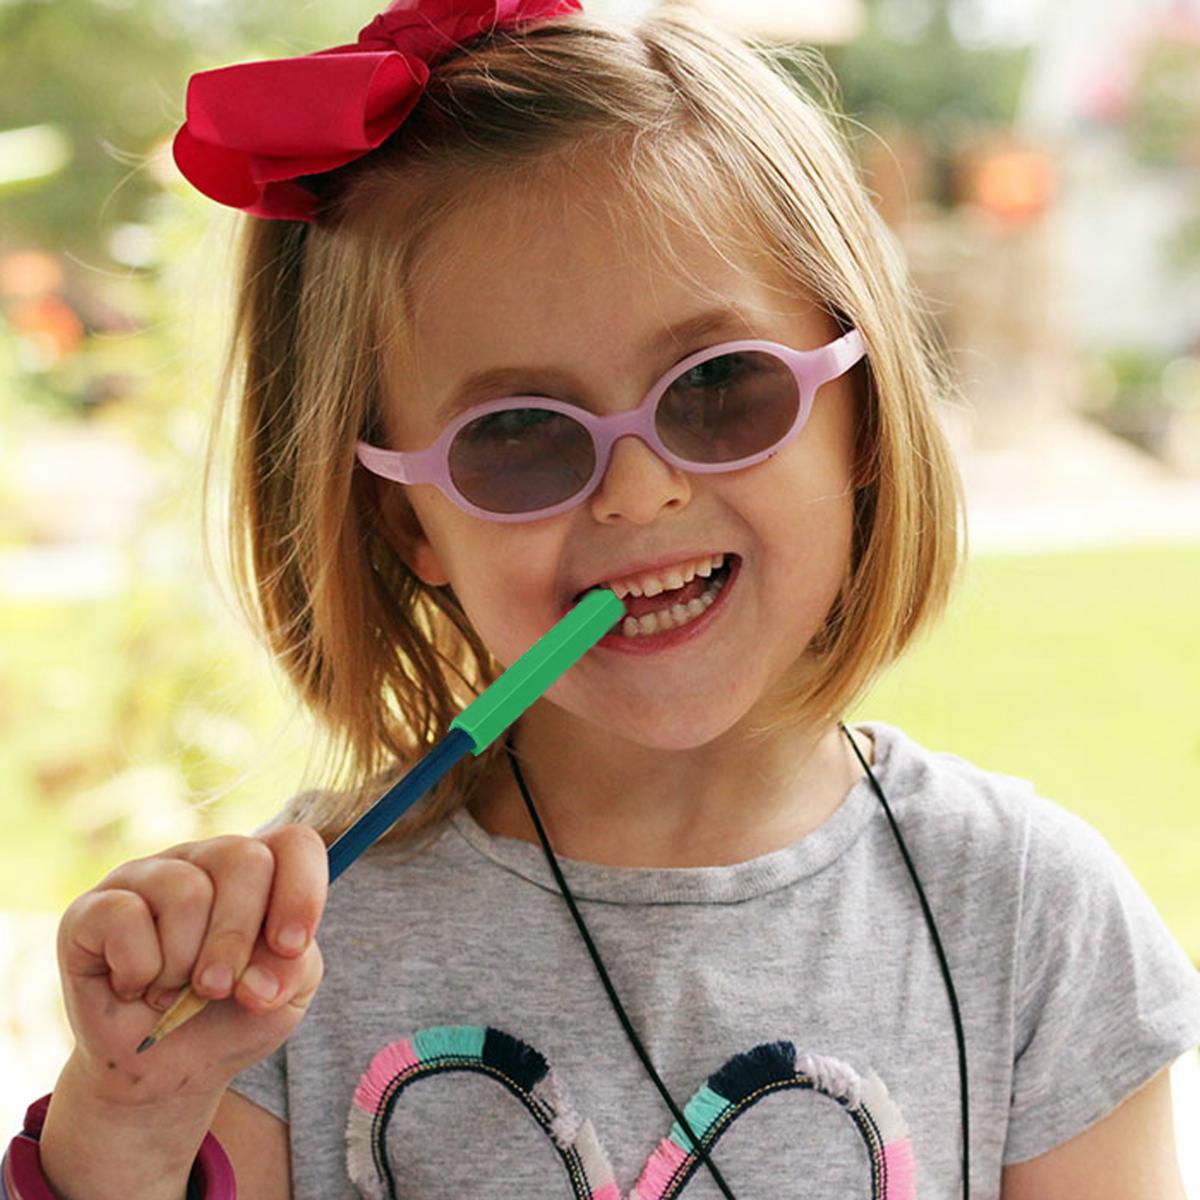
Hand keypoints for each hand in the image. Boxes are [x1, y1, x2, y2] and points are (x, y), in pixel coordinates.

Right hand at [55, 824, 327, 1108]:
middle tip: (220, 988)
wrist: (167, 1070)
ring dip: (185, 963)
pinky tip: (135, 986)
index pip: (295, 843)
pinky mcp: (92, 908)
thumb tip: (256, 981)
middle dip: (238, 937)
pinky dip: (138, 971)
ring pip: (186, 891)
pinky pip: (125, 917)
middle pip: (243, 858)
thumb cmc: (234, 1015)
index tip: (291, 948)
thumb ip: (291, 970)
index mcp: (261, 870)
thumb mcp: (285, 995)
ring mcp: (147, 876)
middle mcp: (204, 860)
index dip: (301, 891)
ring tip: (175, 990)